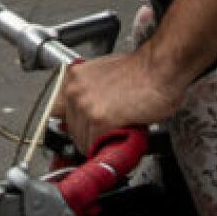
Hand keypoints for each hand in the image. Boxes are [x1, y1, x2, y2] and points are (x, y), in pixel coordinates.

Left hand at [58, 51, 181, 154]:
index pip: (54, 110)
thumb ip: (90, 91)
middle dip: (89, 134)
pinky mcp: (99, 120)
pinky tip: (122, 136)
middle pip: (70, 129)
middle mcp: (75, 90)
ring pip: (82, 141)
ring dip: (100, 142)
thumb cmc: (142, 71)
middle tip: (109, 130)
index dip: (69, 123)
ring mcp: (85, 105)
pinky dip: (109, 147)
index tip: (77, 129)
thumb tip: (87, 111)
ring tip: (118, 131)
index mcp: (75, 77)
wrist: (161, 68)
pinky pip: (96, 146)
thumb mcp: (106, 74)